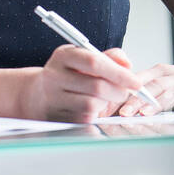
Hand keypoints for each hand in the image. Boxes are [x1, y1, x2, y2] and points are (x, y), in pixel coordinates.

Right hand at [26, 45, 146, 123]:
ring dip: (106, 103)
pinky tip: (92, 108)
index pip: (94, 62)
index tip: (136, 82)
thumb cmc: (68, 75)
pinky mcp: (56, 117)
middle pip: (97, 86)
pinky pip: (85, 118)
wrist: (37, 95)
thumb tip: (127, 64)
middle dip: (118, 91)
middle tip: (125, 92)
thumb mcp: (83, 59)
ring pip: (92, 104)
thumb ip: (108, 57)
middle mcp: (54, 75)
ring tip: (105, 98)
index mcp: (63, 55)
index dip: (119, 73)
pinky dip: (95, 114)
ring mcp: (53, 98)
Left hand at [116, 53, 173, 117]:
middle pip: (152, 86)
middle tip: (122, 113)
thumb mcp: (162, 80)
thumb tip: (116, 105)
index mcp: (159, 72)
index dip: (121, 95)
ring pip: (172, 92)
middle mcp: (173, 76)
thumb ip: (143, 90)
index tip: (106, 108)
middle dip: (136, 100)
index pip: (136, 82)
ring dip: (158, 103)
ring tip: (144, 114)